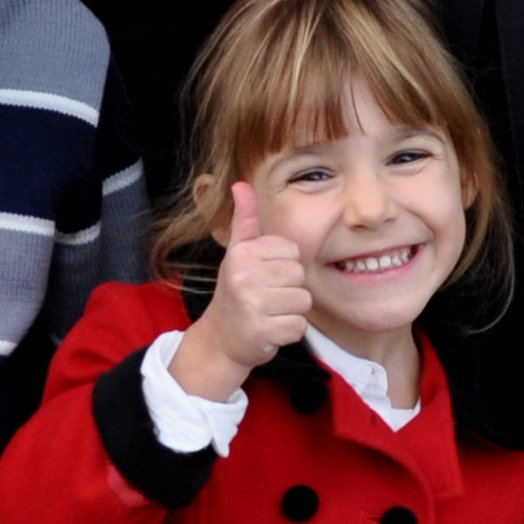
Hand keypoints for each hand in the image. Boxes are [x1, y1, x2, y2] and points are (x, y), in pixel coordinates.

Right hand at [168, 178, 310, 402]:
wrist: (220, 339)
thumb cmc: (236, 292)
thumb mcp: (238, 254)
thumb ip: (245, 220)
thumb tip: (241, 184)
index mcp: (243, 254)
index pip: (293, 252)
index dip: (284, 267)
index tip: (263, 277)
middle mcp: (245, 276)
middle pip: (300, 276)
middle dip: (289, 290)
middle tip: (266, 298)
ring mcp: (253, 304)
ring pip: (303, 301)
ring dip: (290, 312)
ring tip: (269, 313)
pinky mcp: (262, 331)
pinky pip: (299, 326)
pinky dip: (289, 331)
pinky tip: (270, 329)